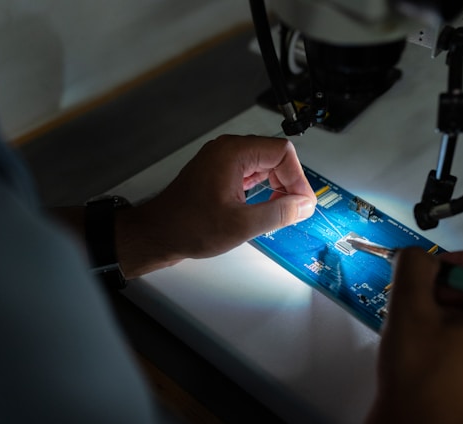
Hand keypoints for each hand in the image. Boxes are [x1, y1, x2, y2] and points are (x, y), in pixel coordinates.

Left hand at [116, 135, 315, 276]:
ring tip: (279, 212)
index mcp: (233, 153)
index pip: (282, 152)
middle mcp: (227, 151)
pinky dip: (262, 190)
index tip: (302, 203)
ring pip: (263, 166)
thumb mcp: (242, 224)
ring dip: (276, 187)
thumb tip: (304, 205)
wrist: (158, 234)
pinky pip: (250, 174)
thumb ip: (279, 212)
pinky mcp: (218, 173)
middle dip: (288, 183)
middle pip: (274, 157)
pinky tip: (263, 208)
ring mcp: (221, 161)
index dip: (297, 178)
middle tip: (293, 210)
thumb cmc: (188, 226)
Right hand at [358, 248, 462, 423]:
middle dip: (451, 287)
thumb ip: (413, 267)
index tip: (434, 268)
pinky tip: (426, 343)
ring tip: (416, 322)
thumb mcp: (409, 309)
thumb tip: (416, 255)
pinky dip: (455, 332)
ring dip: (449, 310)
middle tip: (419, 296)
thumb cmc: (419, 372)